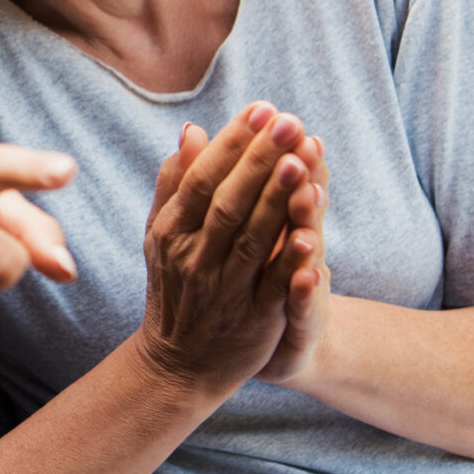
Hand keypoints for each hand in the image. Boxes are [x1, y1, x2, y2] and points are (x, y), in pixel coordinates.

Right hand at [137, 103, 320, 400]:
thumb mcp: (162, 234)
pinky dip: (290, 261)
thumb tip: (192, 130)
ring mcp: (224, 291)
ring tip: (300, 157)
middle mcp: (194, 259)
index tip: (261, 109)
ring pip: (252, 240)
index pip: (202, 179)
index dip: (232, 144)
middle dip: (259, 159)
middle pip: (228, 203)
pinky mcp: (254, 321)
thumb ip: (176, 183)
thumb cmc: (175, 287)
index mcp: (171, 233)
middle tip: (288, 120)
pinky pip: (274, 288)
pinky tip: (311, 233)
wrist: (179, 364)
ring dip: (277, 199)